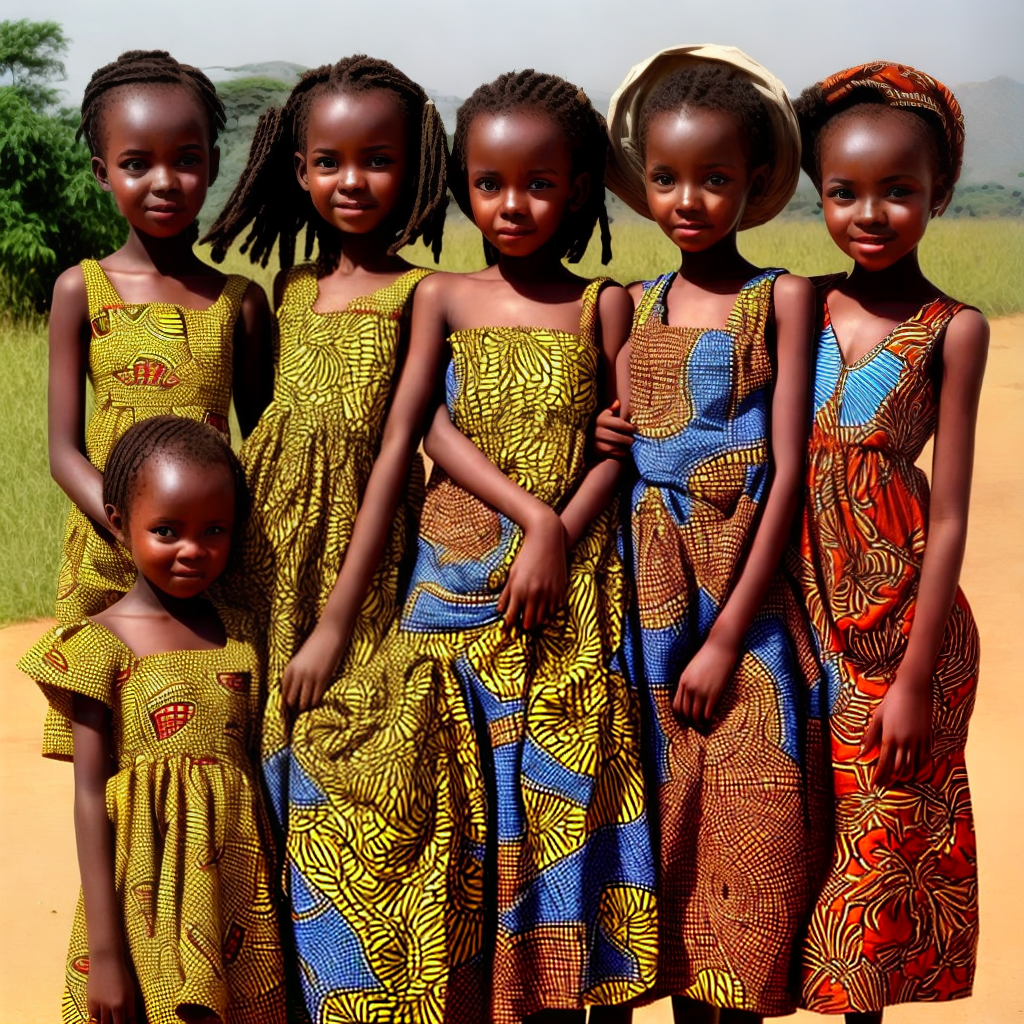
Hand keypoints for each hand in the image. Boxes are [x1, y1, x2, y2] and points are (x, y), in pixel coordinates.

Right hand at [87, 951, 135, 1023]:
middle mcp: (115, 1005)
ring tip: (110, 1021)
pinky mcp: (91, 1003)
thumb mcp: (129, 990)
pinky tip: (99, 1019)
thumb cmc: (121, 974)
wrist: (105, 962)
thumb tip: (130, 1020)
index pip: (129, 1021)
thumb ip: (129, 1006)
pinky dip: (97, 1019)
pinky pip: (94, 1018)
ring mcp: (102, 1004)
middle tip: (119, 1022)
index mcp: (126, 1001)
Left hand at [282, 624, 347, 714]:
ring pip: (303, 702)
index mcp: (289, 669)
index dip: (287, 701)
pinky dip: (315, 704)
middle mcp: (297, 675)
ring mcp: (310, 678)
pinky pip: (316, 699)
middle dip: (295, 707)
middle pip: (291, 700)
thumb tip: (297, 689)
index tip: (292, 706)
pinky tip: (317, 703)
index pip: (283, 692)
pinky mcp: (322, 679)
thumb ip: (297, 672)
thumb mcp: (301, 659)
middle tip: (300, 710)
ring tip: (309, 709)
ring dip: (305, 707)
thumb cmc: (316, 644)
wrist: (329, 634)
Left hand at [498, 509, 567, 629]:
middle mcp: (534, 593)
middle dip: (524, 625)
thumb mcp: (512, 573)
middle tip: (522, 629)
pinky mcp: (560, 589)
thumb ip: (506, 593)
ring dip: (537, 621)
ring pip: (543, 617)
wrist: (546, 540)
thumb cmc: (526, 556)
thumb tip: (499, 610)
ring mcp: (549, 592)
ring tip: (534, 624)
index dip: (510, 624)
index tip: (508, 627)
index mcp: (519, 590)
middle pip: (529, 620)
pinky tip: (545, 613)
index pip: (512, 616)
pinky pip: (554, 608)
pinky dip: (549, 612)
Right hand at [593, 400, 635, 458]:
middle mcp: (597, 432)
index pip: (620, 424)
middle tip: (635, 439)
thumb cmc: (602, 424)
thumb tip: (618, 402)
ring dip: (626, 447)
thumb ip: (613, 409)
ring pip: (617, 447)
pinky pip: (614, 455)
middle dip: (630, 439)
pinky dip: (622, 454)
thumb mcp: (605, 415)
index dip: (630, 427)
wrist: (588, 438)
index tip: (635, 428)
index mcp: (601, 420)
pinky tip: (625, 451)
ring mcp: (597, 444)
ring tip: (632, 445)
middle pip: (619, 438)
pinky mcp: (599, 453)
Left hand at [672, 636, 737, 729]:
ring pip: (695, 716)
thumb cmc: (709, 655)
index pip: (676, 706)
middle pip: (684, 713)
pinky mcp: (714, 693)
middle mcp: (689, 688)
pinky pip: (707, 713)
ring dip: (700, 724)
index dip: (681, 717)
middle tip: (698, 726)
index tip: (687, 720)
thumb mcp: (693, 668)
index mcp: (682, 681)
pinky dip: (709, 720)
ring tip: (706, 726)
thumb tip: (692, 695)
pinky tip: (714, 721)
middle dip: (690, 723)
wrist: (721, 646)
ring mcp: (701, 691)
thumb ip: (690, 681)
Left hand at [861, 672, 932, 786]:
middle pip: (898, 767)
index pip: (884, 763)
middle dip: (890, 778)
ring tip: (898, 781)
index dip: (879, 776)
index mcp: (890, 737)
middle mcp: (905, 742)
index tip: (875, 784)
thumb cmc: (892, 700)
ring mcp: (919, 740)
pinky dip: (920, 766)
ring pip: (913, 765)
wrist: (914, 687)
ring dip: (905, 775)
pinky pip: (925, 757)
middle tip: (885, 785)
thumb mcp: (878, 717)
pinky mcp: (928, 736)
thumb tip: (861, 752)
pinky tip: (915, 769)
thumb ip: (871, 736)